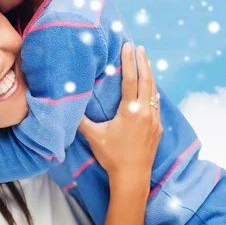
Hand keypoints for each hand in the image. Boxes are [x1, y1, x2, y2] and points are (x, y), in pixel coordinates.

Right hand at [78, 43, 161, 185]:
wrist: (132, 177)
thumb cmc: (112, 156)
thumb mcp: (94, 136)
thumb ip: (81, 119)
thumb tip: (67, 104)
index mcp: (130, 111)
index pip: (130, 80)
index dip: (129, 62)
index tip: (128, 47)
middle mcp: (145, 112)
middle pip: (147, 80)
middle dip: (143, 62)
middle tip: (139, 47)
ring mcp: (154, 120)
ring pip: (154, 91)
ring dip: (150, 74)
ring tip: (146, 60)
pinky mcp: (158, 128)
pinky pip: (157, 103)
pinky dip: (153, 90)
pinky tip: (150, 87)